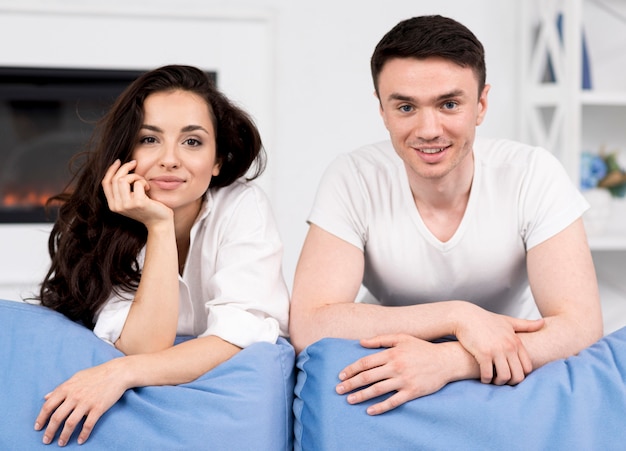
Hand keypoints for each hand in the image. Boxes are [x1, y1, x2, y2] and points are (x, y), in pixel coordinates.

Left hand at [34, 359, 128, 445]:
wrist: (117, 372)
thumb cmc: (96, 374)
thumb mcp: (76, 377)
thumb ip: (60, 388)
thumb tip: (46, 397)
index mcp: (67, 388)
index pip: (48, 406)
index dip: (41, 418)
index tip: (38, 427)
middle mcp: (74, 396)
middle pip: (57, 417)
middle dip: (50, 431)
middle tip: (46, 440)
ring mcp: (86, 402)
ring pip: (70, 423)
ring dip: (64, 436)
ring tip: (61, 443)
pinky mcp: (98, 408)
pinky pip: (88, 425)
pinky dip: (83, 434)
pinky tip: (80, 440)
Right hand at [101, 159, 172, 225]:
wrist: (160, 222)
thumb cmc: (147, 208)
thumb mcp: (130, 199)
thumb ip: (122, 189)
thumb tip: (120, 167)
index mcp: (113, 205)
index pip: (105, 183)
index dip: (111, 170)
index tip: (119, 161)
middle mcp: (117, 206)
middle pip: (115, 179)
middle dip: (126, 168)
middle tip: (135, 164)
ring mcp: (127, 205)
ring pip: (124, 179)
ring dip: (136, 176)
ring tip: (143, 182)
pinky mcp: (138, 202)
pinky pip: (137, 183)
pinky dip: (144, 182)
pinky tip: (149, 188)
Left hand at [335, 334, 452, 414]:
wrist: (446, 360)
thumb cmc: (422, 348)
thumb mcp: (402, 338)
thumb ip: (380, 339)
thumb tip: (361, 342)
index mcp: (391, 353)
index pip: (366, 362)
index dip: (351, 369)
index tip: (341, 376)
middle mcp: (396, 366)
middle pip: (368, 376)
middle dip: (351, 384)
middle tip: (339, 390)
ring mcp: (404, 380)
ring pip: (378, 389)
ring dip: (361, 395)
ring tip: (349, 400)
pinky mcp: (412, 392)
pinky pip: (393, 401)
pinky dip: (381, 407)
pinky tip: (370, 411)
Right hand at [452, 304, 543, 384]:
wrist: (465, 316)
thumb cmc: (485, 319)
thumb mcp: (508, 321)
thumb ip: (526, 325)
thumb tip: (543, 323)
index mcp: (516, 341)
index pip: (527, 367)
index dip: (521, 375)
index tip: (511, 374)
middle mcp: (509, 347)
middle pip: (518, 375)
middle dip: (511, 382)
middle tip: (502, 381)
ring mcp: (496, 350)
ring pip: (505, 377)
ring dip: (498, 382)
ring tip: (493, 380)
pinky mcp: (483, 353)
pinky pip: (488, 374)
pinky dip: (486, 379)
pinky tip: (483, 377)